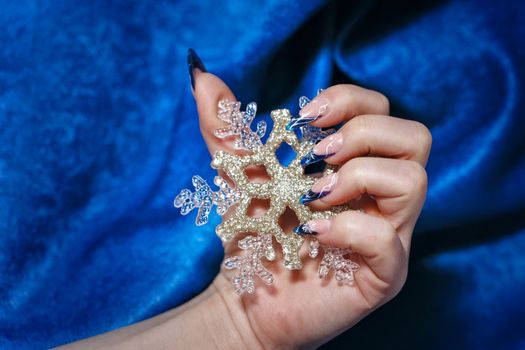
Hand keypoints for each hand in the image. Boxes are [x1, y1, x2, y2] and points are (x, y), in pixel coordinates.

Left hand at [191, 60, 430, 347]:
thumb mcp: (240, 173)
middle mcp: (382, 198)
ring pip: (413, 180)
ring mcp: (389, 236)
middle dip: (362, 135)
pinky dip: (346, 227)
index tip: (307, 117)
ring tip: (314, 196)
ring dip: (357, 177)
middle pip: (414, 138)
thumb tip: (203, 79)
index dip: (351, 102)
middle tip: (315, 159)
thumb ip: (226, 128)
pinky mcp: (382, 275)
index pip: (384, 112)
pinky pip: (387, 240)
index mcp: (359, 166)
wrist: (247, 297)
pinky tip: (312, 232)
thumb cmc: (255, 234)